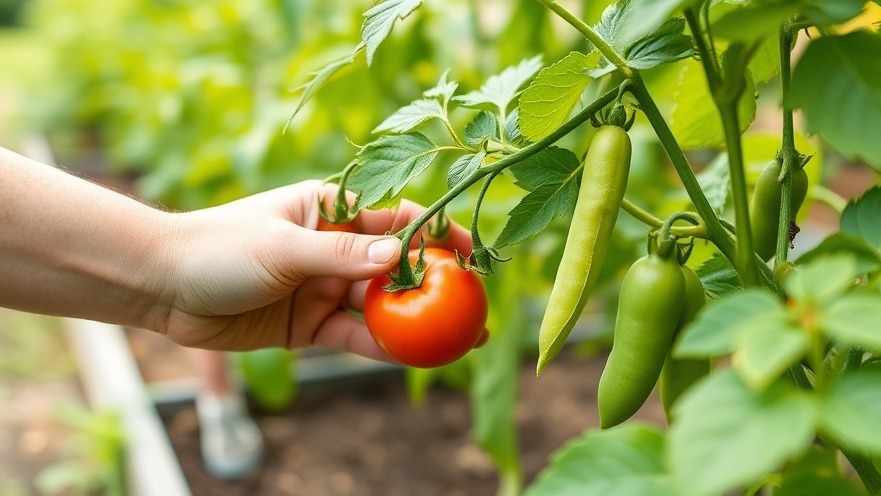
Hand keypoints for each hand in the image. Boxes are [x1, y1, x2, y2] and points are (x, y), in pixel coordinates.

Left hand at [157, 180, 470, 360]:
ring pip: (382, 306)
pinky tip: (415, 357)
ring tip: (461, 341)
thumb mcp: (283, 246)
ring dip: (418, 322)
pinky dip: (384, 346)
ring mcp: (325, 287)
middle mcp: (334, 248)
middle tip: (476, 308)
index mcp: (331, 210)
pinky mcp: (311, 324)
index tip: (472, 253)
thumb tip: (399, 255)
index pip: (396, 218)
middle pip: (397, 268)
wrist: (163, 287)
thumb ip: (340, 254)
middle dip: (438, 286)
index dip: (437, 233)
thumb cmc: (218, 248)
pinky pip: (356, 336)